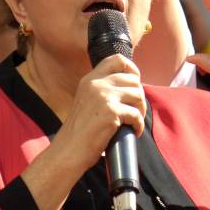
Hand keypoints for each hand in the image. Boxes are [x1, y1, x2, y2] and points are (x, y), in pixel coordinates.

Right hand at [47, 55, 147, 173]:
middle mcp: (96, 84)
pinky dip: (138, 125)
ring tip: (134, 122)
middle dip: (139, 96)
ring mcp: (103, 97)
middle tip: (135, 112)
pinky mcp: (111, 112)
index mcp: (89, 80)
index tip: (136, 83)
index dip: (132, 69)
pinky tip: (133, 132)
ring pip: (138, 95)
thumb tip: (131, 88)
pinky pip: (136, 114)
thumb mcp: (86, 101)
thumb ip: (102, 91)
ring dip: (141, 110)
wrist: (68, 150)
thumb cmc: (80, 132)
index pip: (116, 59)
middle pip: (133, 80)